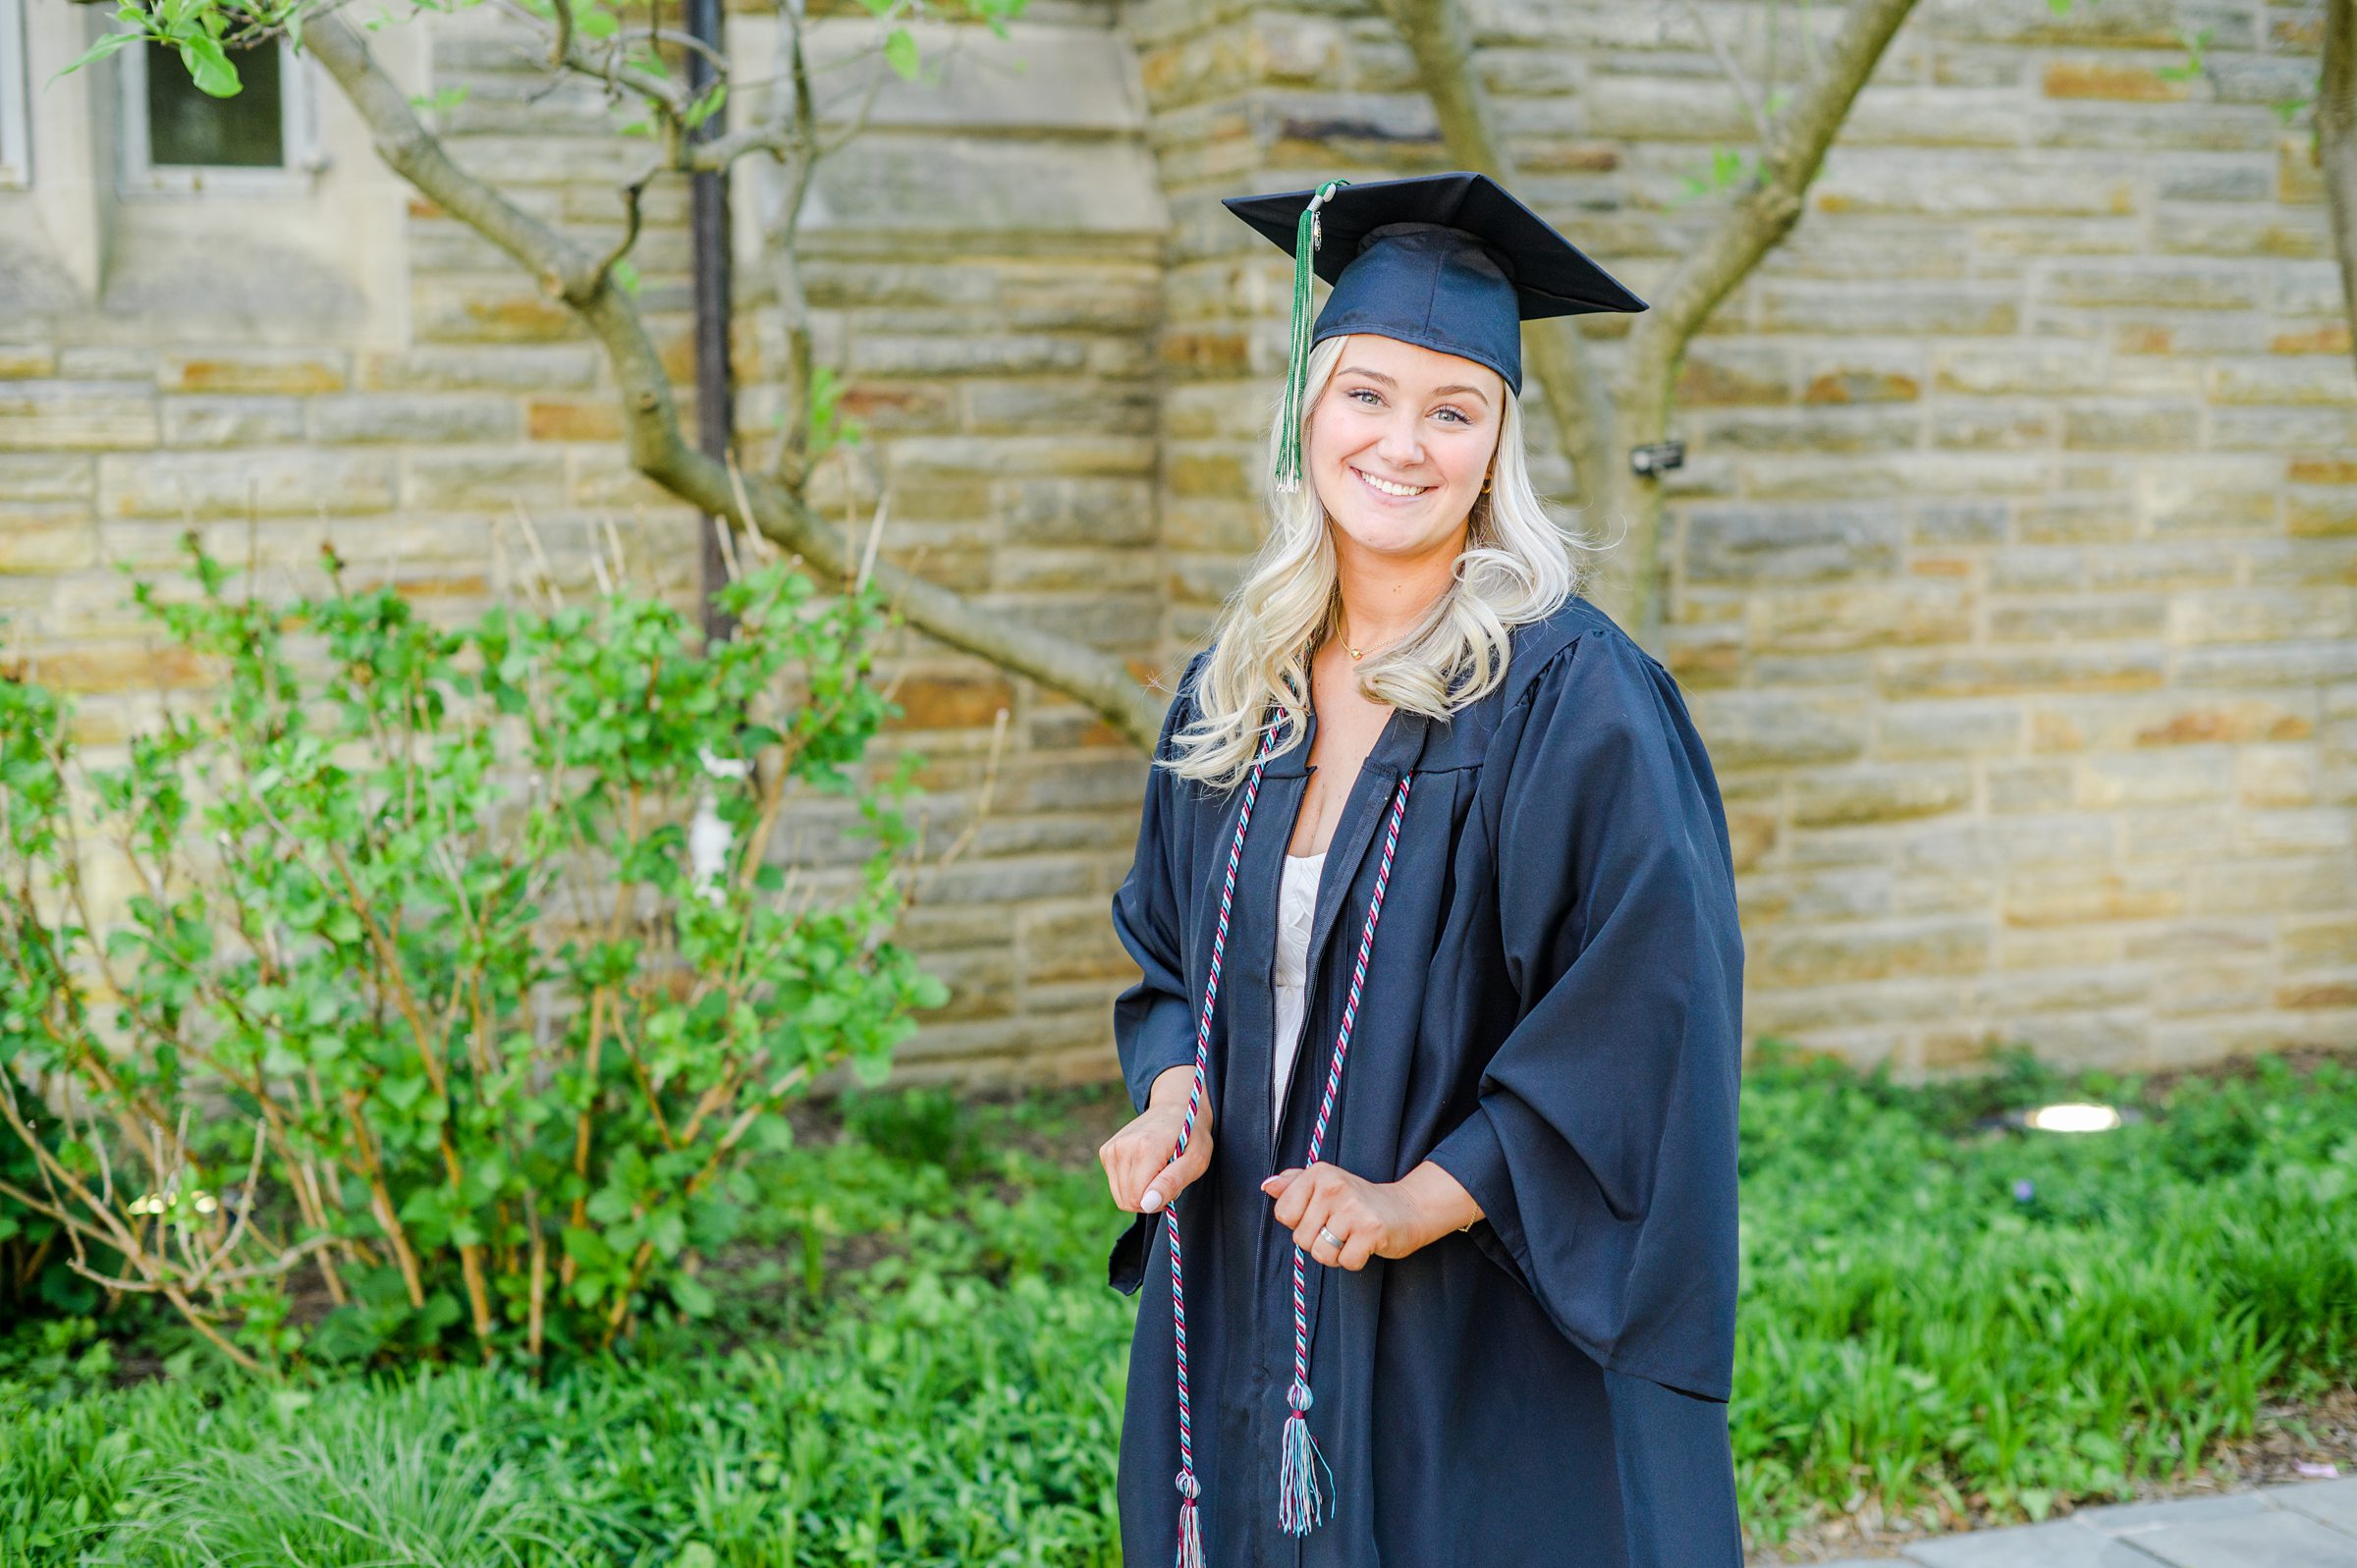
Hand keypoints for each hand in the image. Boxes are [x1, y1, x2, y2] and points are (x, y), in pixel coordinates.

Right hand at [1098, 1064, 1212, 1215]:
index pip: (1138, 1199)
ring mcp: (1111, 1149)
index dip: (1157, 1202)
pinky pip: (1116, 1185)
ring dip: (1141, 1192)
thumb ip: (1171, 1183)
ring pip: (1120, 1195)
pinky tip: (1146, 1166)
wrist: (1176, 1107)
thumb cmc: (1191, 1135)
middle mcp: (1122, 1148)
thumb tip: (1148, 1204)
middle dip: (1149, 1199)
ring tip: (1158, 1171)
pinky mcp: (1106, 1152)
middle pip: (1127, 1200)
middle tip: (1167, 1178)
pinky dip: (1132, 1183)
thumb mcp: (1196, 1160)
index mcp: (1145, 1149)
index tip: (1172, 1187)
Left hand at [1259, 1161, 1426, 1271]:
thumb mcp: (1325, 1184)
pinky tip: (1364, 1244)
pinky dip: (1354, 1260)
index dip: (1299, 1223)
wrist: (1406, 1209)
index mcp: (1319, 1172)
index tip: (1320, 1215)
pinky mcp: (1371, 1230)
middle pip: (1300, 1238)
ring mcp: (1353, 1208)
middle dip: (1318, 1241)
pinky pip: (1345, 1262)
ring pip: (1320, 1253)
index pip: (1283, 1214)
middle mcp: (1334, 1186)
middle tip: (1340, 1228)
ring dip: (1335, 1254)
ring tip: (1351, 1237)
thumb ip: (1294, 1184)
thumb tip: (1267, 1186)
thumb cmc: (1359, 1201)